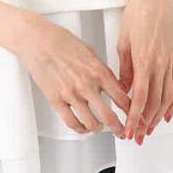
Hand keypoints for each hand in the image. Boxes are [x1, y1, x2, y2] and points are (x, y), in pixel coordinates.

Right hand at [13, 17, 130, 137]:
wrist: (37, 39)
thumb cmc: (61, 41)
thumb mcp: (90, 52)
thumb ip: (102, 71)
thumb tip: (112, 85)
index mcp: (98, 71)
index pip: (122, 98)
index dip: (132, 112)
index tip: (134, 117)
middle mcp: (87, 84)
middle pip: (109, 116)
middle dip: (119, 128)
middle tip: (122, 132)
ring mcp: (71, 94)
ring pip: (91, 123)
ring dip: (99, 129)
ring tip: (100, 128)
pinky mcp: (55, 100)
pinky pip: (71, 122)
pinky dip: (80, 129)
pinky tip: (83, 127)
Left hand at [118, 0, 172, 144]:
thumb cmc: (137, 15)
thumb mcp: (124, 41)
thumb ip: (125, 69)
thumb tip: (125, 90)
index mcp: (144, 60)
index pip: (141, 97)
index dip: (135, 117)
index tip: (130, 130)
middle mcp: (160, 64)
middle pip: (155, 102)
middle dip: (145, 123)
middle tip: (137, 136)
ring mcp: (171, 62)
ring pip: (167, 97)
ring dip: (159, 117)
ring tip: (149, 130)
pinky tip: (168, 113)